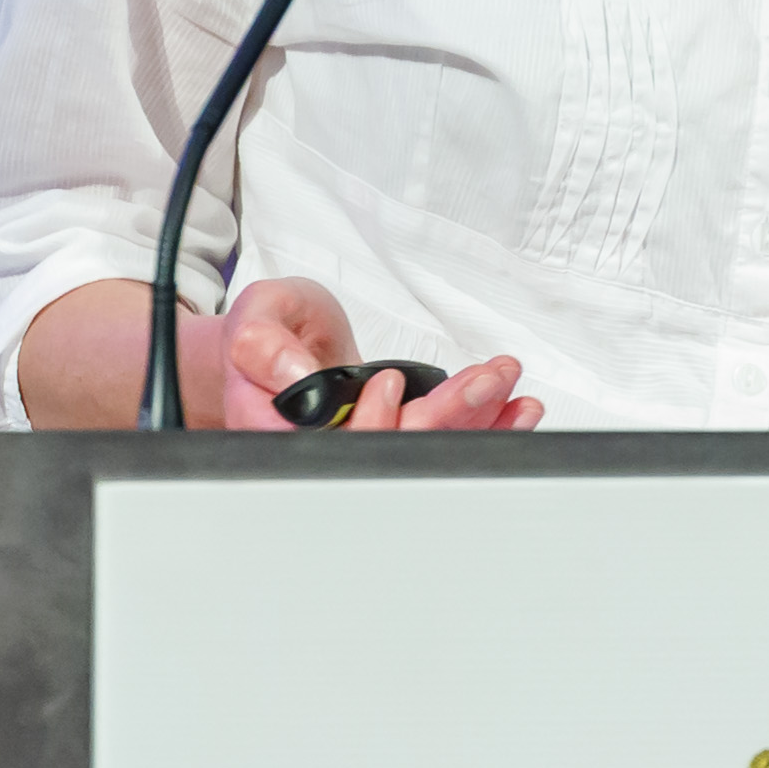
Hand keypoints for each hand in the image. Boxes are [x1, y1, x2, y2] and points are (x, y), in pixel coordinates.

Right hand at [211, 280, 541, 433]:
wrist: (283, 337)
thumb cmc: (268, 327)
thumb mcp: (256, 316)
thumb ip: (264, 343)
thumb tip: (295, 375)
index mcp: (281, 431)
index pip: (335, 446)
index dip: (374, 425)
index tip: (391, 383)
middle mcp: (329, 449)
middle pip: (395, 450)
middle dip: (448, 415)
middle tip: (487, 379)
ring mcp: (371, 442)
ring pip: (428, 447)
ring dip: (476, 418)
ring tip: (506, 382)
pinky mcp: (402, 431)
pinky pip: (444, 437)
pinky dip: (483, 423)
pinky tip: (512, 408)